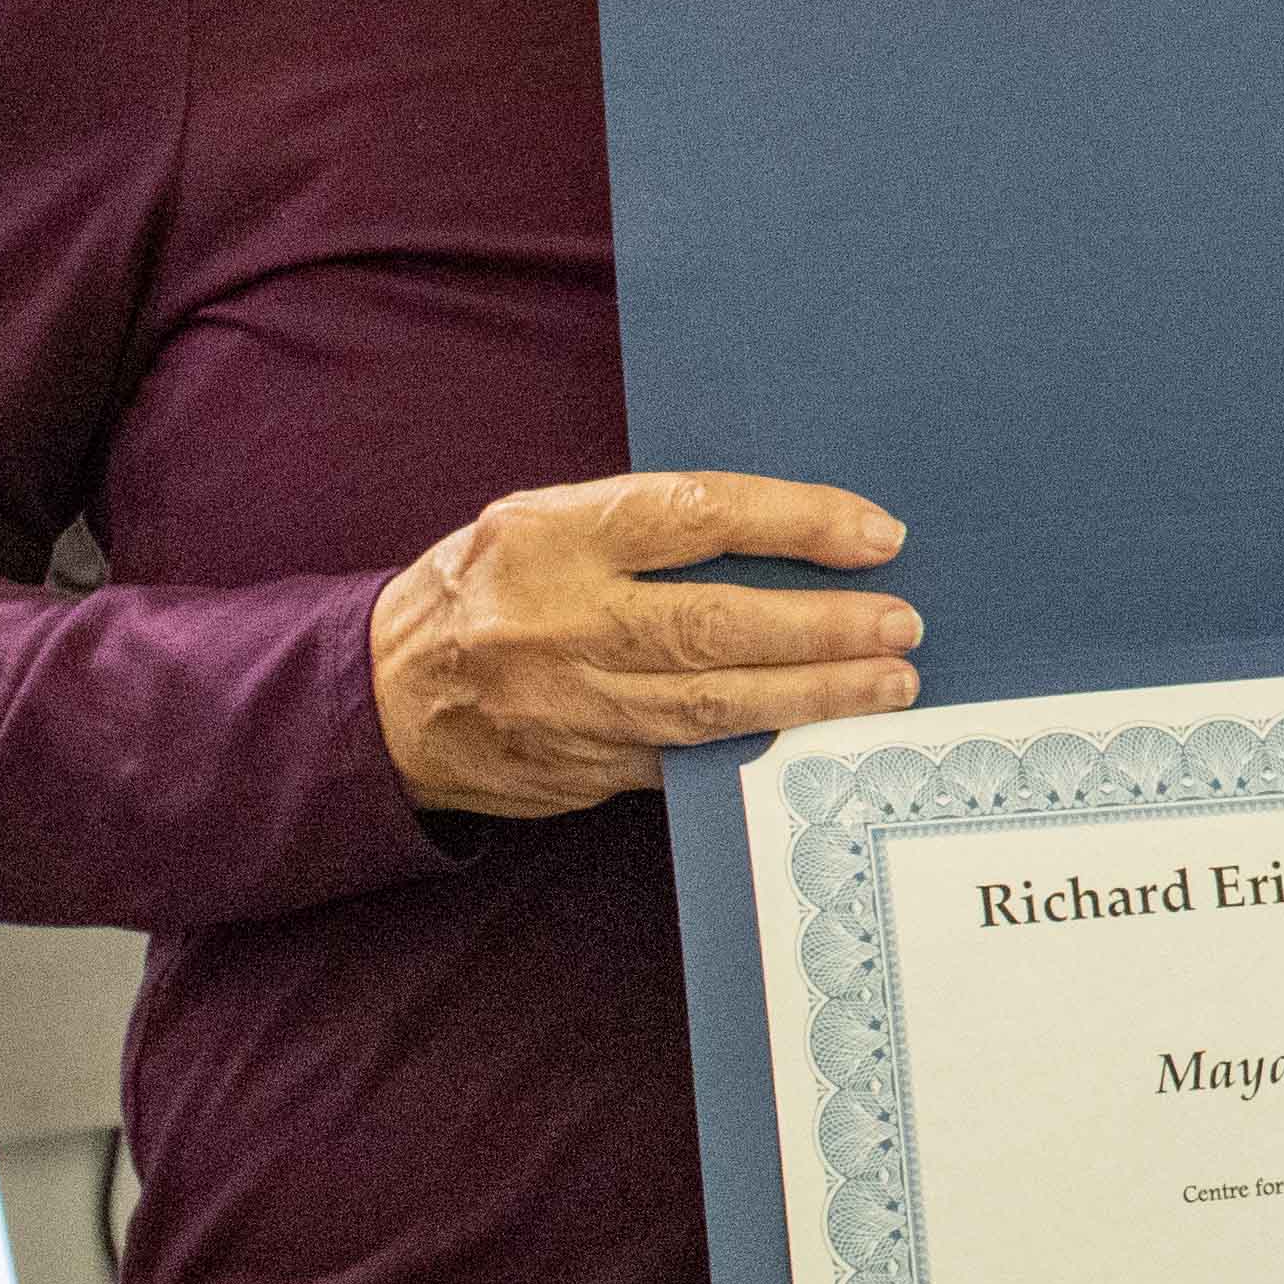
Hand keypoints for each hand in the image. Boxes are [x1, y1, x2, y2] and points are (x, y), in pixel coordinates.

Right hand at [368, 471, 921, 817]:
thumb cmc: (483, 590)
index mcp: (552, 533)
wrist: (382, 700)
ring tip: (890, 684)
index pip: (696, 515)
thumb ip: (639, 526)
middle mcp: (560, 619)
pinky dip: (760, 746)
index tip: (874, 534)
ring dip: (815, 696)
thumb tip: (779, 532)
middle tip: (902, 624)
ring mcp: (571, 704)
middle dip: (824, 627)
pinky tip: (822, 735)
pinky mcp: (582, 769)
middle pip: (717, 623)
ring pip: (714, 706)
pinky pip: (689, 758)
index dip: (795, 522)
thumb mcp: (539, 523)